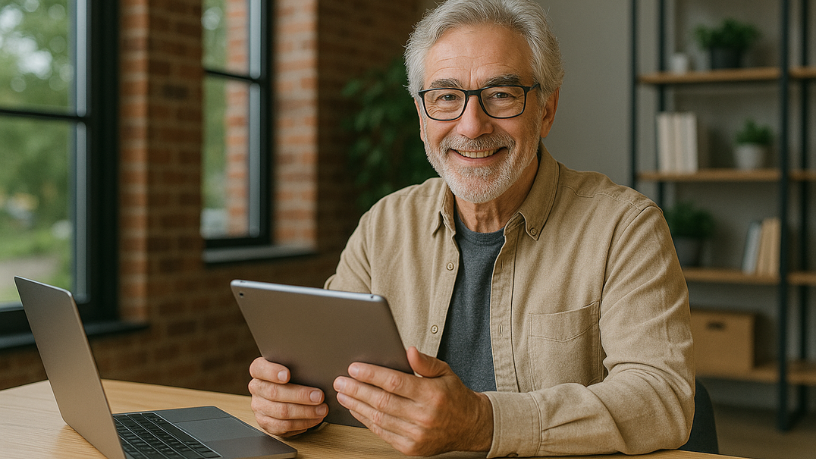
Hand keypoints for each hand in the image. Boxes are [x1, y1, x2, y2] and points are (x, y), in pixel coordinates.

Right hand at [248, 357, 327, 435]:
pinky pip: (283, 426)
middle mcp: (256, 388)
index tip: (287, 375)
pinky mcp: (265, 422)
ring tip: (322, 410)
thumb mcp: (293, 367)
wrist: (285, 396)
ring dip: (305, 412)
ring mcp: (259, 406)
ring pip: (281, 411)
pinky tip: (314, 419)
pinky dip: (302, 423)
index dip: (272, 372)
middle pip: (274, 392)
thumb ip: (298, 366)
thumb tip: (317, 369)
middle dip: (300, 395)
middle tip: (319, 396)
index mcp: (259, 370)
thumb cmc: (293, 377)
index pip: (259, 368)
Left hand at [333, 347, 492, 455]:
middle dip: (357, 390)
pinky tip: (357, 410)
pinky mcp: (411, 447)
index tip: (354, 368)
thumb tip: (408, 350)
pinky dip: (366, 421)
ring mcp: (417, 434)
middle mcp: (424, 416)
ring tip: (343, 394)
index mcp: (432, 395)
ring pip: (378, 419)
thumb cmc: (454, 396)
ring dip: (357, 405)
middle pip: (382, 401)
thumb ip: (425, 362)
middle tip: (340, 381)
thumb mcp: (445, 372)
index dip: (371, 375)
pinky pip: (382, 433)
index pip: (395, 382)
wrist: (470, 427)